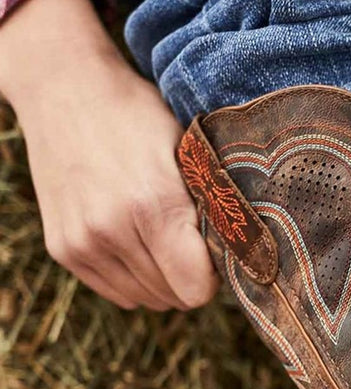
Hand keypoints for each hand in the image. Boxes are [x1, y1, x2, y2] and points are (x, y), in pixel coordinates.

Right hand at [0, 0, 217, 310]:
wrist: (64, 89)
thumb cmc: (139, 118)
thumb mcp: (190, 153)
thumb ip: (215, 208)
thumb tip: (249, 256)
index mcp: (153, 205)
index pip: (197, 290)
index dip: (215, 275)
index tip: (217, 250)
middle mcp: (112, 230)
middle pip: (174, 297)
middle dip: (190, 275)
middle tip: (190, 238)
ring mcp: (83, 243)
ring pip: (147, 299)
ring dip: (163, 279)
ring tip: (161, 235)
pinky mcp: (63, 249)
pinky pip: (117, 293)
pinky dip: (134, 277)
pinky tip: (136, 240)